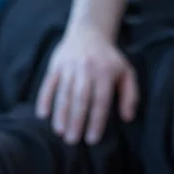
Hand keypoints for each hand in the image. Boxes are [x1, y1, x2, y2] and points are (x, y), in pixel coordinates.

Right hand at [36, 28, 138, 144]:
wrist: (89, 32)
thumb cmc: (109, 59)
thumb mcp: (126, 72)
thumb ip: (130, 95)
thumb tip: (127, 118)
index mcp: (105, 73)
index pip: (100, 101)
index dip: (96, 121)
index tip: (92, 139)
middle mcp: (86, 69)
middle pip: (80, 99)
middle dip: (76, 121)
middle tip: (72, 140)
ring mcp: (69, 67)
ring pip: (63, 93)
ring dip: (61, 114)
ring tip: (60, 132)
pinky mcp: (55, 65)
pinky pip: (48, 84)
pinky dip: (44, 99)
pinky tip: (42, 115)